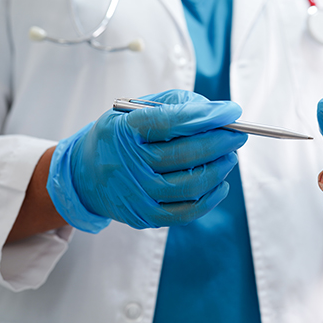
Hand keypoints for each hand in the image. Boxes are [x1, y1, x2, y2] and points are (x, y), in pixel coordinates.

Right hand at [47, 90, 247, 232]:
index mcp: (123, 131)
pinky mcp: (145, 216)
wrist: (84, 176)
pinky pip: (187, 211)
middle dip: (221, 141)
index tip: (233, 111)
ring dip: (220, 168)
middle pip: (186, 154)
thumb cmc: (119, 137)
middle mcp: (127, 164)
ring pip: (192, 184)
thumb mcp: (134, 110)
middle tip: (238, 134)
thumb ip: (174, 105)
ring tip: (230, 155)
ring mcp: (136, 194)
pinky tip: (221, 182)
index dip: (208, 116)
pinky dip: (211, 197)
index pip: (173, 121)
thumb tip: (216, 112)